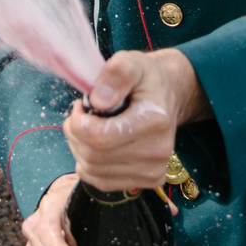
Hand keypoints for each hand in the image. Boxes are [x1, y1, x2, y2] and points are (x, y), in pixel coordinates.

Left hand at [65, 50, 209, 191]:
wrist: (169, 96)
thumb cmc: (146, 79)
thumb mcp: (130, 63)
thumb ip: (115, 74)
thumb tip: (98, 100)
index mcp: (155, 120)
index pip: (100, 137)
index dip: (79, 122)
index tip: (81, 105)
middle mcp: (157, 151)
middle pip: (93, 155)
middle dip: (76, 133)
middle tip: (81, 114)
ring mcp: (153, 171)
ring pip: (91, 169)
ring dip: (79, 147)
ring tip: (90, 127)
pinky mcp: (146, 181)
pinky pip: (98, 180)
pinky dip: (87, 163)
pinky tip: (97, 144)